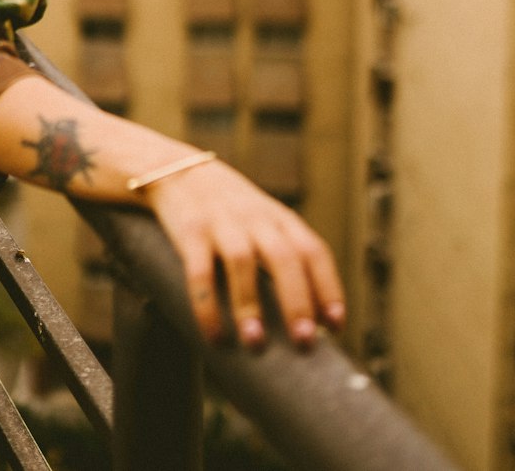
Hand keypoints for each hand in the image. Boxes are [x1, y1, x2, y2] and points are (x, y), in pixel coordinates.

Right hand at [143, 159, 344, 349]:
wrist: (178, 171)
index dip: (328, 287)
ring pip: (242, 261)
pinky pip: (199, 271)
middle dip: (296, 300)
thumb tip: (312, 321)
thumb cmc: (232, 212)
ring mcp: (221, 222)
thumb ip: (286, 256)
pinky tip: (214, 335)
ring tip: (255, 343)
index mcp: (279, 218)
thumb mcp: (264, 221)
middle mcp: (255, 218)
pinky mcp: (190, 231)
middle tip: (304, 341)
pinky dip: (207, 305)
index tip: (336, 326)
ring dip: (250, 304)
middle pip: (283, 256)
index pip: (313, 250)